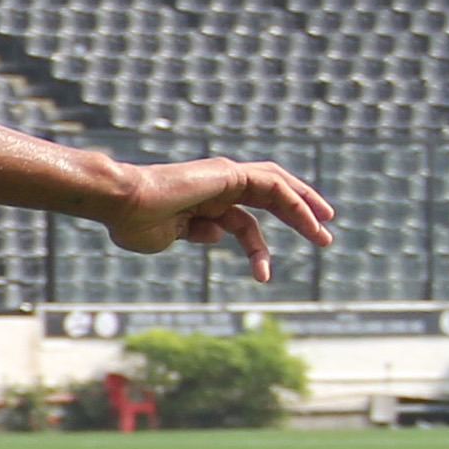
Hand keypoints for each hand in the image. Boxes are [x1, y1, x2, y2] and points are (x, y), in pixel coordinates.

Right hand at [98, 159, 333, 280]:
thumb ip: (192, 235)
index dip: (256, 248)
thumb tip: (217, 235)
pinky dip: (295, 201)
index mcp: (202, 204)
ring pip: (277, 187)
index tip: (265, 275)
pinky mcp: (229, 173)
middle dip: (298, 215)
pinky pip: (272, 185)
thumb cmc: (132, 223)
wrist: (122, 203)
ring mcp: (223, 177)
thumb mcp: (166, 238)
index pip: (241, 222)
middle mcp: (217, 187)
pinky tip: (311, 220)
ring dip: (305, 207)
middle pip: (269, 197)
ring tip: (326, 229)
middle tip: (323, 235)